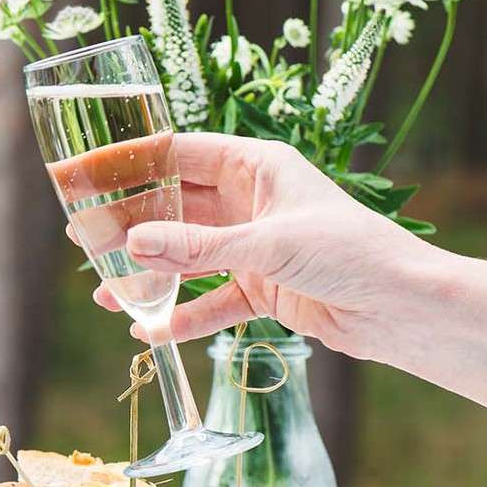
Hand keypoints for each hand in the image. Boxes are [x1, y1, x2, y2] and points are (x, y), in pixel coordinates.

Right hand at [92, 133, 441, 360]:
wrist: (404, 309)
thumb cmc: (352, 252)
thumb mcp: (269, 244)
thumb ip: (197, 247)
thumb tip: (131, 244)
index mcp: (255, 166)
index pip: (178, 155)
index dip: (129, 163)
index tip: (83, 176)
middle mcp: (250, 201)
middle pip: (174, 208)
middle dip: (129, 224)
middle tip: (81, 238)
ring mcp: (253, 247)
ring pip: (186, 258)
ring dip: (148, 275)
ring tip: (102, 290)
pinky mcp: (262, 290)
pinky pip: (210, 302)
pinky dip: (182, 317)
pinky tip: (149, 332)